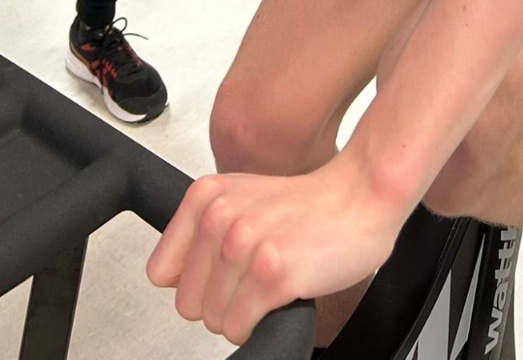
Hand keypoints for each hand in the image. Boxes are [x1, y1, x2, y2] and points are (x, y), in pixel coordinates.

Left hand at [146, 152, 406, 344]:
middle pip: (187, 302)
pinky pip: (238, 327)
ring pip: (213, 318)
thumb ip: (200, 230)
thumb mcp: (241, 200)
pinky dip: (256, 323)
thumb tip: (168, 277)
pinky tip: (280, 294)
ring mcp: (246, 244)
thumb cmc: (307, 205)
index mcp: (207, 196)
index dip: (195, 281)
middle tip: (252, 277)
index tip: (221, 273)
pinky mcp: (273, 273)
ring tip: (270, 281)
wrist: (361, 197)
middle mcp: (221, 216)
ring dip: (242, 311)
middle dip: (219, 300)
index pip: (161, 271)